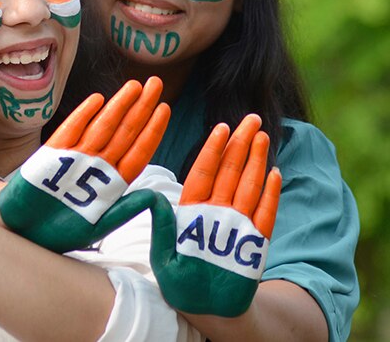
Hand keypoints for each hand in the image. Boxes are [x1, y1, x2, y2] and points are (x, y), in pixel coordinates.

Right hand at [0, 77, 169, 252]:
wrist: (24, 231)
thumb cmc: (61, 231)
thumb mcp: (98, 226)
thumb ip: (124, 211)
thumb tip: (153, 197)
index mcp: (112, 182)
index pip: (138, 151)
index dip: (152, 131)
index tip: (165, 109)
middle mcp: (97, 165)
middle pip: (124, 132)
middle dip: (140, 108)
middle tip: (156, 83)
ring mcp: (75, 157)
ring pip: (102, 127)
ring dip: (118, 106)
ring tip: (135, 86)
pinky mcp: (51, 155)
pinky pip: (70, 131)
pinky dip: (83, 115)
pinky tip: (97, 100)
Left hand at [148, 114, 281, 316]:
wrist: (205, 310)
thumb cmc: (178, 283)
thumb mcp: (163, 254)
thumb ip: (163, 225)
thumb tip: (153, 195)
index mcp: (191, 210)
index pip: (203, 172)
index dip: (212, 150)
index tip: (221, 128)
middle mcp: (215, 212)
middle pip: (229, 171)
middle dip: (239, 145)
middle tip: (251, 118)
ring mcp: (237, 225)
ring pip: (248, 186)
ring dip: (255, 161)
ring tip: (262, 136)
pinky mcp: (254, 242)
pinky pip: (265, 213)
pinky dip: (270, 194)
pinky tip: (275, 172)